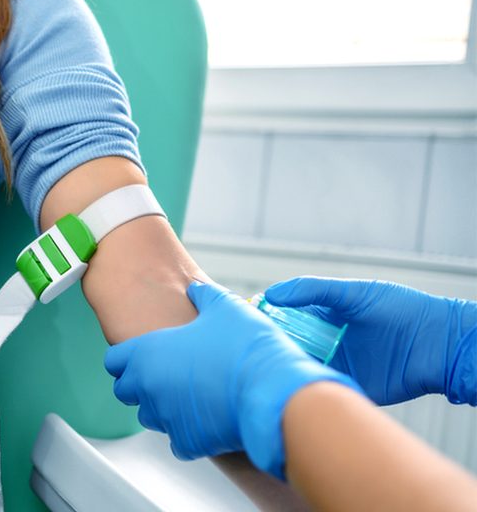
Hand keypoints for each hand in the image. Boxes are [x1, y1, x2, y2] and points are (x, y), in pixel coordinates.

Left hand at [105, 281, 356, 478]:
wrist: (272, 393)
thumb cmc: (247, 348)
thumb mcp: (224, 307)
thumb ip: (203, 295)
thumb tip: (196, 289)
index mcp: (149, 353)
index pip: (114, 360)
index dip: (126, 357)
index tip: (140, 356)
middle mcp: (149, 387)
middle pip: (126, 390)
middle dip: (140, 384)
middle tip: (167, 374)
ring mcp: (166, 417)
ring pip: (150, 416)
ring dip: (163, 407)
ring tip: (190, 394)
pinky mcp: (188, 442)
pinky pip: (178, 440)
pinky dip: (188, 432)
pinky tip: (208, 417)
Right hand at [265, 277, 476, 405]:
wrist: (439, 345)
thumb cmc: (403, 310)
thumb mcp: (354, 293)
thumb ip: (313, 291)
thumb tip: (272, 294)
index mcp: (322, 317)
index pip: (282, 318)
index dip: (263, 320)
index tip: (243, 322)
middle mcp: (323, 342)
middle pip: (284, 346)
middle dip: (266, 347)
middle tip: (247, 349)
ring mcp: (333, 366)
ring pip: (296, 369)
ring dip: (281, 369)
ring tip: (263, 368)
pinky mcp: (345, 387)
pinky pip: (317, 391)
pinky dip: (303, 390)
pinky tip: (290, 385)